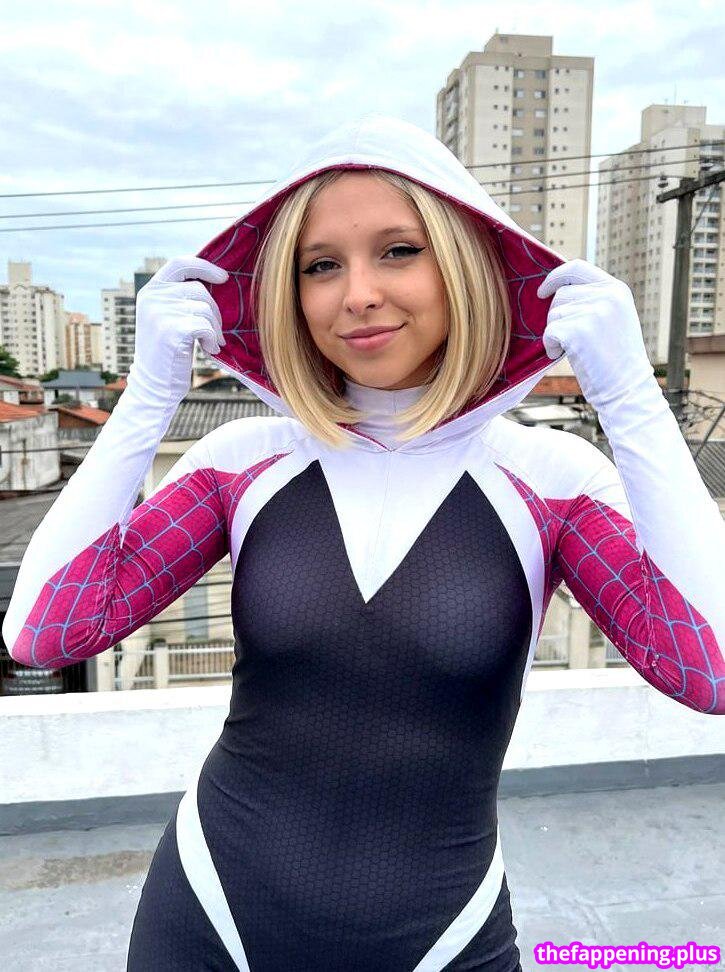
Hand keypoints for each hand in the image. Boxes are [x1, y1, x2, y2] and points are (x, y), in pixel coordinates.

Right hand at [127, 256, 227, 404]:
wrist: (154, 384)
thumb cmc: (168, 352)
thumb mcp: (166, 318)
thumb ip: (180, 298)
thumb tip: (215, 282)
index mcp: (150, 291)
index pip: (179, 264)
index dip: (204, 266)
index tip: (223, 278)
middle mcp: (152, 297)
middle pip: (199, 290)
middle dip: (214, 312)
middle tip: (215, 333)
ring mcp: (159, 312)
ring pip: (205, 309)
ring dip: (214, 329)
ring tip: (210, 343)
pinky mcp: (171, 330)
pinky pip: (205, 326)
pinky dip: (212, 339)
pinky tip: (209, 350)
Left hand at [537, 258, 655, 413]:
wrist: (626, 388)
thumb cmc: (614, 358)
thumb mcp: (613, 318)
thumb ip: (593, 299)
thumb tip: (556, 289)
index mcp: (617, 289)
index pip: (576, 267)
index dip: (554, 277)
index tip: (542, 292)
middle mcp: (608, 296)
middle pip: (561, 294)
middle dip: (557, 317)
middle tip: (572, 339)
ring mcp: (595, 312)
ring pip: (553, 314)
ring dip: (555, 333)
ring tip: (577, 349)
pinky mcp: (580, 331)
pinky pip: (549, 332)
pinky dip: (551, 346)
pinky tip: (568, 356)